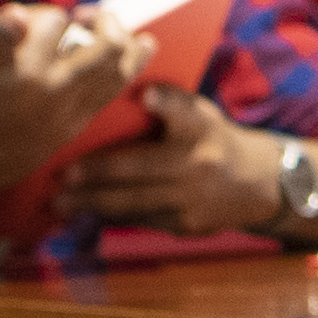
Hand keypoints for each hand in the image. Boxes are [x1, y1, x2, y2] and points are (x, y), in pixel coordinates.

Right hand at [0, 4, 148, 208]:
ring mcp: (63, 119)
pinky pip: (105, 103)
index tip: (39, 16)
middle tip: (92, 14)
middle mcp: (52, 97)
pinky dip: (121, 81)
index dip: (49, 13)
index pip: (57, 24)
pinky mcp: (64, 136)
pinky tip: (124, 69)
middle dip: (105, 23)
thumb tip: (20, 14)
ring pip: (116, 79)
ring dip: (129, 52)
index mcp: (24, 74)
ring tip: (139, 38)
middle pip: (106, 49)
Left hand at [56, 86, 296, 235]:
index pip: (183, 111)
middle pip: (140, 169)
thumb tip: (137, 91)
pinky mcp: (186, 225)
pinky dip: (111, 216)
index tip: (145, 94)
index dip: (165, 103)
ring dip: (92, 203)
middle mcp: (198, 164)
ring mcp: (192, 200)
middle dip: (96, 174)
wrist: (258, 185)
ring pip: (134, 202)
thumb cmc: (214, 140)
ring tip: (59, 203)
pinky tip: (86, 212)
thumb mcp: (202, 114)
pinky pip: (141, 220)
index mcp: (201, 129)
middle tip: (62, 176)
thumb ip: (172, 104)